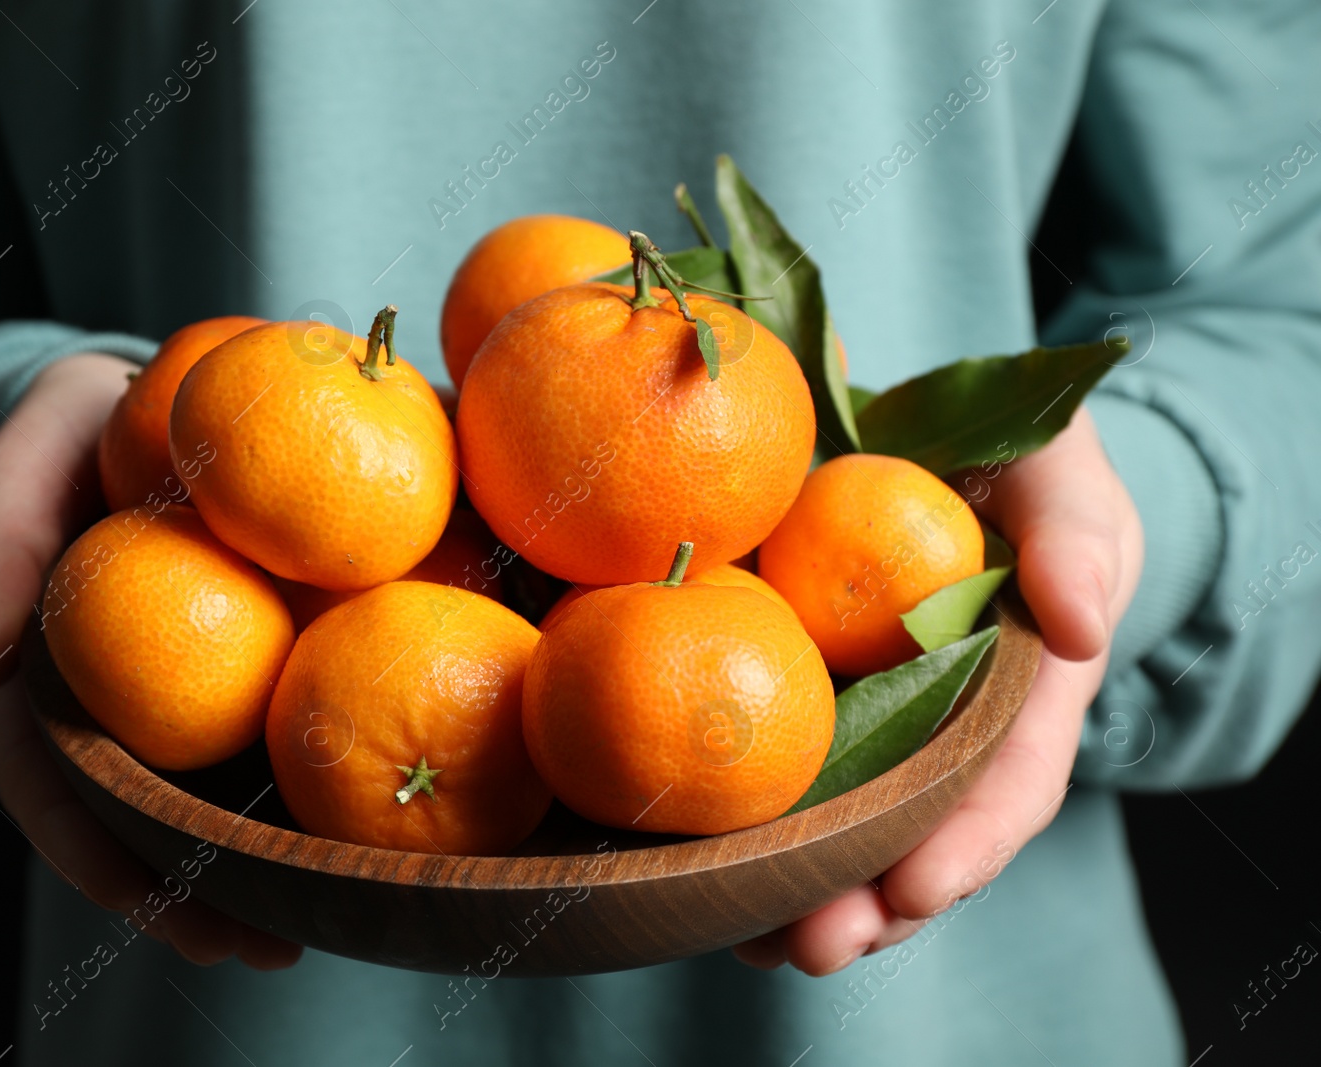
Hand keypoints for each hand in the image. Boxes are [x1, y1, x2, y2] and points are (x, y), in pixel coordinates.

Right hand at [0, 353, 300, 969]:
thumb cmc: (80, 433)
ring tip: (353, 909)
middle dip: (207, 891)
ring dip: (285, 854)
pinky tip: (404, 789)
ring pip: (236, 781)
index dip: (98, 856)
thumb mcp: (24, 460)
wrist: (164, 393)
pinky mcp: (280, 647)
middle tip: (268, 947)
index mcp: (60, 676)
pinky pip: (310, 702)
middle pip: (157, 813)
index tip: (152, 908)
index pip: (59, 787)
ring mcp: (207, 682)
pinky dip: (346, 750)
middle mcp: (133, 699)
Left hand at [734, 408, 1142, 972]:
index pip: (1012, 784)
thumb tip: (1081, 626)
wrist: (954, 439)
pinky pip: (795, 773)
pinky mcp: (823, 701)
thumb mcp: (1063, 485)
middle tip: (810, 947)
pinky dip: (757, 828)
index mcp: (1030, 693)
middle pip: (924, 835)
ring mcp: (890, 723)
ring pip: (856, 827)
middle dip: (872, 901)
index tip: (915, 892)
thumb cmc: (1026, 465)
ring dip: (806, 893)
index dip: (968, 846)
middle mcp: (957, 730)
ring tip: (752, 940)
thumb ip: (1076, 542)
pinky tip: (704, 869)